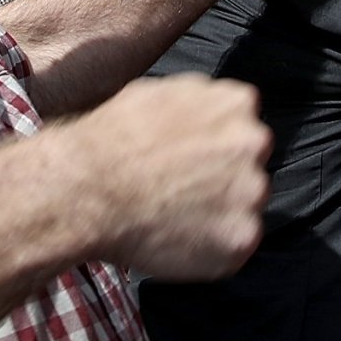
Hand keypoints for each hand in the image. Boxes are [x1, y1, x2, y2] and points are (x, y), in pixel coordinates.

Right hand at [59, 73, 270, 279]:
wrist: (88, 191)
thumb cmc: (110, 141)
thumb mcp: (158, 92)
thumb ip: (198, 103)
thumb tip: (207, 112)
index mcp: (235, 103)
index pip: (241, 124)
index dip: (213, 145)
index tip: (190, 159)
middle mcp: (253, 144)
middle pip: (248, 166)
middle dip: (221, 178)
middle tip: (181, 190)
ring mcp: (251, 193)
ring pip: (243, 207)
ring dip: (218, 214)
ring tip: (173, 216)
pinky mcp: (241, 238)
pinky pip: (234, 246)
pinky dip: (210, 248)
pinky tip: (177, 239)